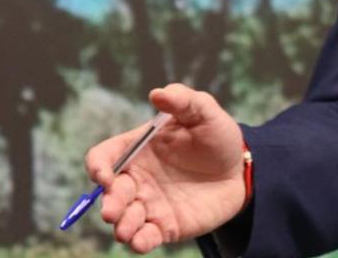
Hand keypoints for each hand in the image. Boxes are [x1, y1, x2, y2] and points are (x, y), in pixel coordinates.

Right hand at [84, 83, 248, 252]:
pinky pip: (144, 238)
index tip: (103, 175)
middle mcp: (136, 179)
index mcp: (136, 150)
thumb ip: (183, 100)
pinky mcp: (164, 226)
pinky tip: (141, 242)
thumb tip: (158, 94)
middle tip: (112, 211)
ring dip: (121, 225)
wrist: (240, 170)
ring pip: (124, 219)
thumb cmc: (216, 136)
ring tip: (126, 229)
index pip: (104, 157)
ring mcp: (148, 204)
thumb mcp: (204, 112)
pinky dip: (138, 242)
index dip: (97, 166)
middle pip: (111, 193)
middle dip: (109, 203)